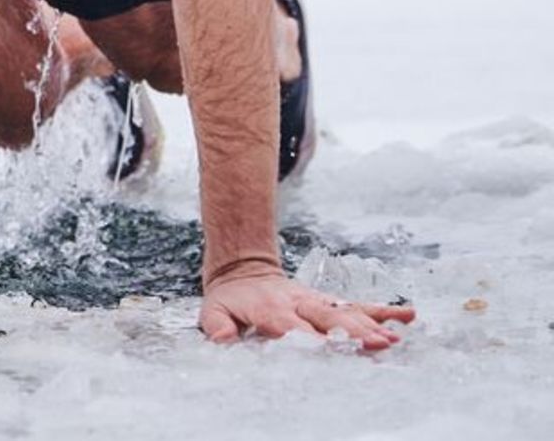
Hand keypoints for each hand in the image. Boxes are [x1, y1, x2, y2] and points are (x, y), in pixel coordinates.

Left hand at [200, 262, 416, 350]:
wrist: (242, 269)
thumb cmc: (230, 299)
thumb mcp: (213, 311)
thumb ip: (217, 325)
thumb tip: (224, 339)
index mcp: (270, 309)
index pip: (292, 327)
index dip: (310, 339)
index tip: (329, 351)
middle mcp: (298, 303)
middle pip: (328, 319)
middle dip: (352, 333)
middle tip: (377, 346)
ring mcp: (316, 301)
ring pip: (347, 312)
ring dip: (371, 326)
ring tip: (394, 339)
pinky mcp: (327, 301)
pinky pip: (357, 304)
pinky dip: (382, 310)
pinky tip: (407, 315)